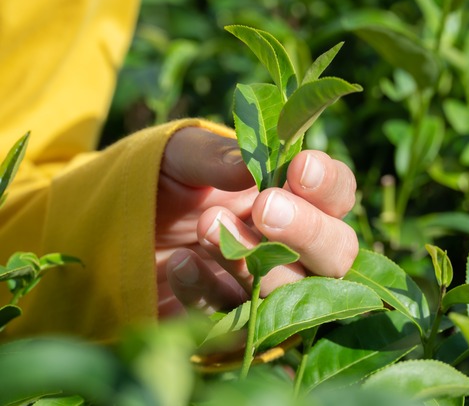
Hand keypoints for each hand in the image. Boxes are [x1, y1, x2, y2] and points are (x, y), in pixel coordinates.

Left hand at [155, 127, 357, 316]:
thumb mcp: (178, 156)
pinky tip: (180, 264)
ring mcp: (269, 293)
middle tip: (265, 208)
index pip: (338, 195)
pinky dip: (207, 291)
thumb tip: (249, 166)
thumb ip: (213, 157)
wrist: (114, 232)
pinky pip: (235, 321)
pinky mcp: (233, 328)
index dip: (328, 184)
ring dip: (253, 260)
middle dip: (307, 230)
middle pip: (338, 251)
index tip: (300, 168)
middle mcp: (296, 249)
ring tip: (206, 225)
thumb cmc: (162, 184)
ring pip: (292, 291)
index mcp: (296, 198)